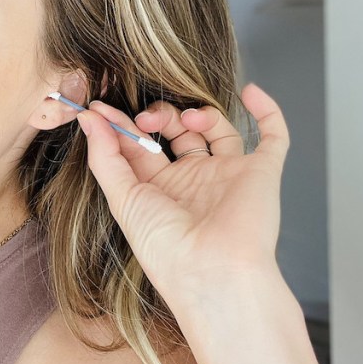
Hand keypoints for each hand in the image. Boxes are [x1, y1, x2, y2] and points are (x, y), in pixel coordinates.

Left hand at [74, 83, 289, 295]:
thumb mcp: (123, 199)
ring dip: (201, 113)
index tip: (102, 106)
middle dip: (160, 116)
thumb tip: (89, 119)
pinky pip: (273, 136)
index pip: (141, 146)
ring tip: (188, 120)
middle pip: (177, 132)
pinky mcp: (261, 173)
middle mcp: (194, 181)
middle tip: (148, 118)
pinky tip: (251, 92)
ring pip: (217, 129)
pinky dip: (267, 111)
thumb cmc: (166, 247)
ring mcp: (229, 175)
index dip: (123, 124)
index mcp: (160, 190)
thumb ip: (105, 157)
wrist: (213, 271)